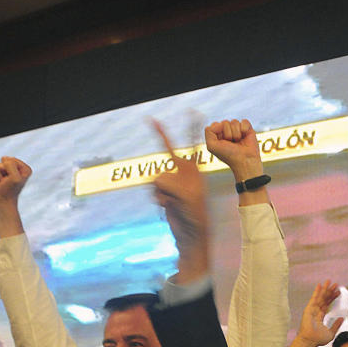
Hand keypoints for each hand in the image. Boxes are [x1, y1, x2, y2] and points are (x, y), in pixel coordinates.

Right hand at [0, 157, 31, 206]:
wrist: (3, 200)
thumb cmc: (10, 189)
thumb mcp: (14, 177)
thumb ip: (10, 164)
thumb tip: (3, 159)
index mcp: (25, 168)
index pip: (12, 159)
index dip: (9, 169)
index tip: (12, 178)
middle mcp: (18, 168)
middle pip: (4, 160)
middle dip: (3, 170)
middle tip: (7, 180)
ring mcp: (8, 171)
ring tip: (3, 181)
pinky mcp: (0, 173)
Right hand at [152, 121, 209, 282]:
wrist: (191, 235)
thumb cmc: (195, 215)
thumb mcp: (186, 197)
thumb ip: (170, 183)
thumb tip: (156, 180)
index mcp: (194, 170)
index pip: (193, 144)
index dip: (191, 127)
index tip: (193, 111)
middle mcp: (183, 173)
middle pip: (167, 153)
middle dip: (161, 141)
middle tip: (152, 120)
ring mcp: (172, 182)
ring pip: (155, 177)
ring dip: (161, 191)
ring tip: (174, 203)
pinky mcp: (163, 193)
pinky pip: (152, 189)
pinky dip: (157, 198)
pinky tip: (167, 206)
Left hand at [205, 119, 262, 180]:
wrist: (244, 161)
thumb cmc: (228, 155)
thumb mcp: (211, 146)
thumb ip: (209, 132)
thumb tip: (221, 123)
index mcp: (218, 134)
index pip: (215, 124)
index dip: (218, 132)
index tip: (222, 143)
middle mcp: (227, 131)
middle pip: (225, 122)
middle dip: (227, 134)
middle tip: (231, 143)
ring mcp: (237, 129)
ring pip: (234, 122)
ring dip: (236, 134)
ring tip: (238, 142)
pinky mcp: (247, 129)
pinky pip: (244, 121)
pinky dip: (244, 129)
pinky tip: (244, 136)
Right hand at [297, 281, 342, 346]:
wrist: (310, 341)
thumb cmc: (318, 339)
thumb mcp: (331, 332)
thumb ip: (336, 325)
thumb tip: (342, 318)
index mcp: (320, 317)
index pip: (327, 304)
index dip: (332, 298)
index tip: (338, 292)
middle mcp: (315, 312)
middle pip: (324, 299)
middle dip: (330, 291)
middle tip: (336, 284)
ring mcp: (312, 310)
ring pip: (320, 297)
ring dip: (325, 289)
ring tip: (329, 281)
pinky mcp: (309, 309)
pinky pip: (313, 299)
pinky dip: (316, 292)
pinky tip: (320, 285)